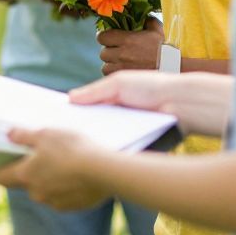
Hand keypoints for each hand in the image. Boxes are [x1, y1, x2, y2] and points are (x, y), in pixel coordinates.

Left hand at [0, 127, 108, 209]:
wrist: (105, 171)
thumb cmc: (72, 149)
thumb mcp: (45, 134)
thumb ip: (23, 136)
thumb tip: (9, 134)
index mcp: (25, 175)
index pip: (0, 178)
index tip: (1, 161)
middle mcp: (36, 193)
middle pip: (23, 183)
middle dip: (27, 171)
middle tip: (39, 155)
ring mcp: (54, 202)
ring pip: (44, 190)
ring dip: (48, 179)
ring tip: (62, 162)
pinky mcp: (72, 207)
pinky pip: (62, 196)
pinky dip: (64, 187)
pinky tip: (76, 174)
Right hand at [70, 70, 233, 137]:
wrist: (182, 103)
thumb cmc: (152, 87)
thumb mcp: (119, 83)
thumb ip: (95, 91)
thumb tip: (69, 98)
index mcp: (113, 99)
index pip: (88, 108)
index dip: (73, 113)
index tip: (54, 118)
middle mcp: (118, 117)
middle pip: (93, 125)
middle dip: (78, 129)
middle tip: (56, 135)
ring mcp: (128, 132)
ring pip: (104, 138)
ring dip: (92, 141)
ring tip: (70, 145)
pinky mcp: (137, 145)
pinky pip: (118, 148)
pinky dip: (107, 150)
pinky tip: (93, 152)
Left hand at [97, 17, 162, 74]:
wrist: (174, 67)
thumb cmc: (166, 47)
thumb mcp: (156, 29)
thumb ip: (146, 20)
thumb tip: (141, 16)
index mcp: (127, 40)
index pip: (102, 37)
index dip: (104, 37)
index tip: (109, 38)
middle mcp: (122, 54)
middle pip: (103, 53)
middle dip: (109, 51)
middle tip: (116, 51)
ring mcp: (122, 68)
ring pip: (105, 67)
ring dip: (110, 64)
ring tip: (119, 63)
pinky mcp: (126, 79)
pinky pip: (112, 78)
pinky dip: (115, 74)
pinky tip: (123, 71)